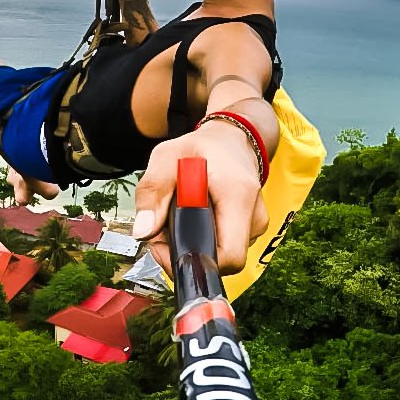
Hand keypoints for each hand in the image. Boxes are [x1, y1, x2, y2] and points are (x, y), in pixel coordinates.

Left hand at [133, 122, 268, 276]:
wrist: (231, 138)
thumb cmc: (202, 147)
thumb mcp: (167, 156)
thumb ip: (153, 191)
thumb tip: (144, 231)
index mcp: (237, 195)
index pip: (229, 256)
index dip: (194, 260)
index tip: (166, 244)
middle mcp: (253, 213)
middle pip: (220, 259)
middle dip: (185, 251)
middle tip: (162, 227)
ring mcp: (255, 223)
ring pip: (220, 254)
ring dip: (192, 243)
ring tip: (176, 215)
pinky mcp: (251, 228)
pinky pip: (224, 246)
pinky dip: (203, 237)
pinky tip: (191, 218)